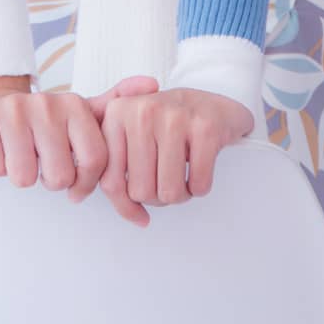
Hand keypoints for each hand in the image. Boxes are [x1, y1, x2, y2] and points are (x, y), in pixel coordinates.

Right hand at [0, 74, 160, 224]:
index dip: (84, 184)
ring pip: (26, 177)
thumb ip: (116, 102)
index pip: (94, 164)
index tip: (74, 182)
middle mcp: (47, 103)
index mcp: (75, 106)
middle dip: (49, 178)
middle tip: (41, 159)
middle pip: (59, 176)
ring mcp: (14, 110)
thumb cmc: (42, 119)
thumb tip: (154, 83)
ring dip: (21, 173)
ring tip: (21, 152)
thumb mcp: (81, 111)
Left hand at [84, 86, 254, 227]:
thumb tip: (135, 218)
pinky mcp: (205, 128)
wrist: (211, 104)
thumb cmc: (168, 128)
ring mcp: (175, 117)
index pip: (111, 182)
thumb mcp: (132, 143)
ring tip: (183, 169)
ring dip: (181, 193)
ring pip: (169, 193)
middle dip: (158, 194)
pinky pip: (198, 186)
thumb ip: (118, 176)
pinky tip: (200, 164)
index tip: (141, 196)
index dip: (127, 202)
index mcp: (117, 114)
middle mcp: (142, 110)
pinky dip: (200, 186)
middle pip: (141, 192)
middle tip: (167, 173)